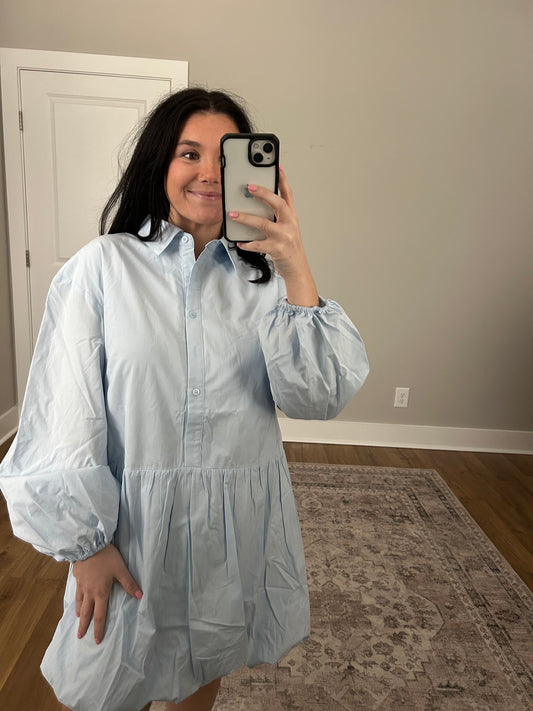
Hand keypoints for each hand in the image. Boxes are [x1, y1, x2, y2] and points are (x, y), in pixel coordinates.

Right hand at [72, 543, 141, 643]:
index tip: (97, 640)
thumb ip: (129, 583)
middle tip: (80, 636)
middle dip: (84, 626)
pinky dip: (76, 600)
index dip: (99, 629)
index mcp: (100, 593)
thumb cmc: (106, 557)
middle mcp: (89, 592)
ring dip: (79, 613)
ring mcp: (81, 585)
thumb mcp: (120, 569)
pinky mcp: (77, 577)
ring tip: (78, 619)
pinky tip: (77, 599)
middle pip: (86, 613)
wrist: (89, 544)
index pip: (100, 615)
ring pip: (79, 603)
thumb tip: (140, 596)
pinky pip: (76, 592)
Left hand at [230, 168, 318, 306]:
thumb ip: (275, 215)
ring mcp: (284, 237)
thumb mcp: (286, 227)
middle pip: (277, 203)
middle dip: (263, 193)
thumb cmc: (288, 246)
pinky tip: (239, 242)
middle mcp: (290, 224)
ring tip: (233, 214)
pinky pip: (258, 245)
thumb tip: (253, 202)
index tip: (275, 165)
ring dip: (246, 218)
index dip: (282, 178)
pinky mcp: (277, 249)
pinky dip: (247, 243)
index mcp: (292, 216)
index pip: (288, 193)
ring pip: (264, 224)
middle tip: (248, 186)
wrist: (297, 268)